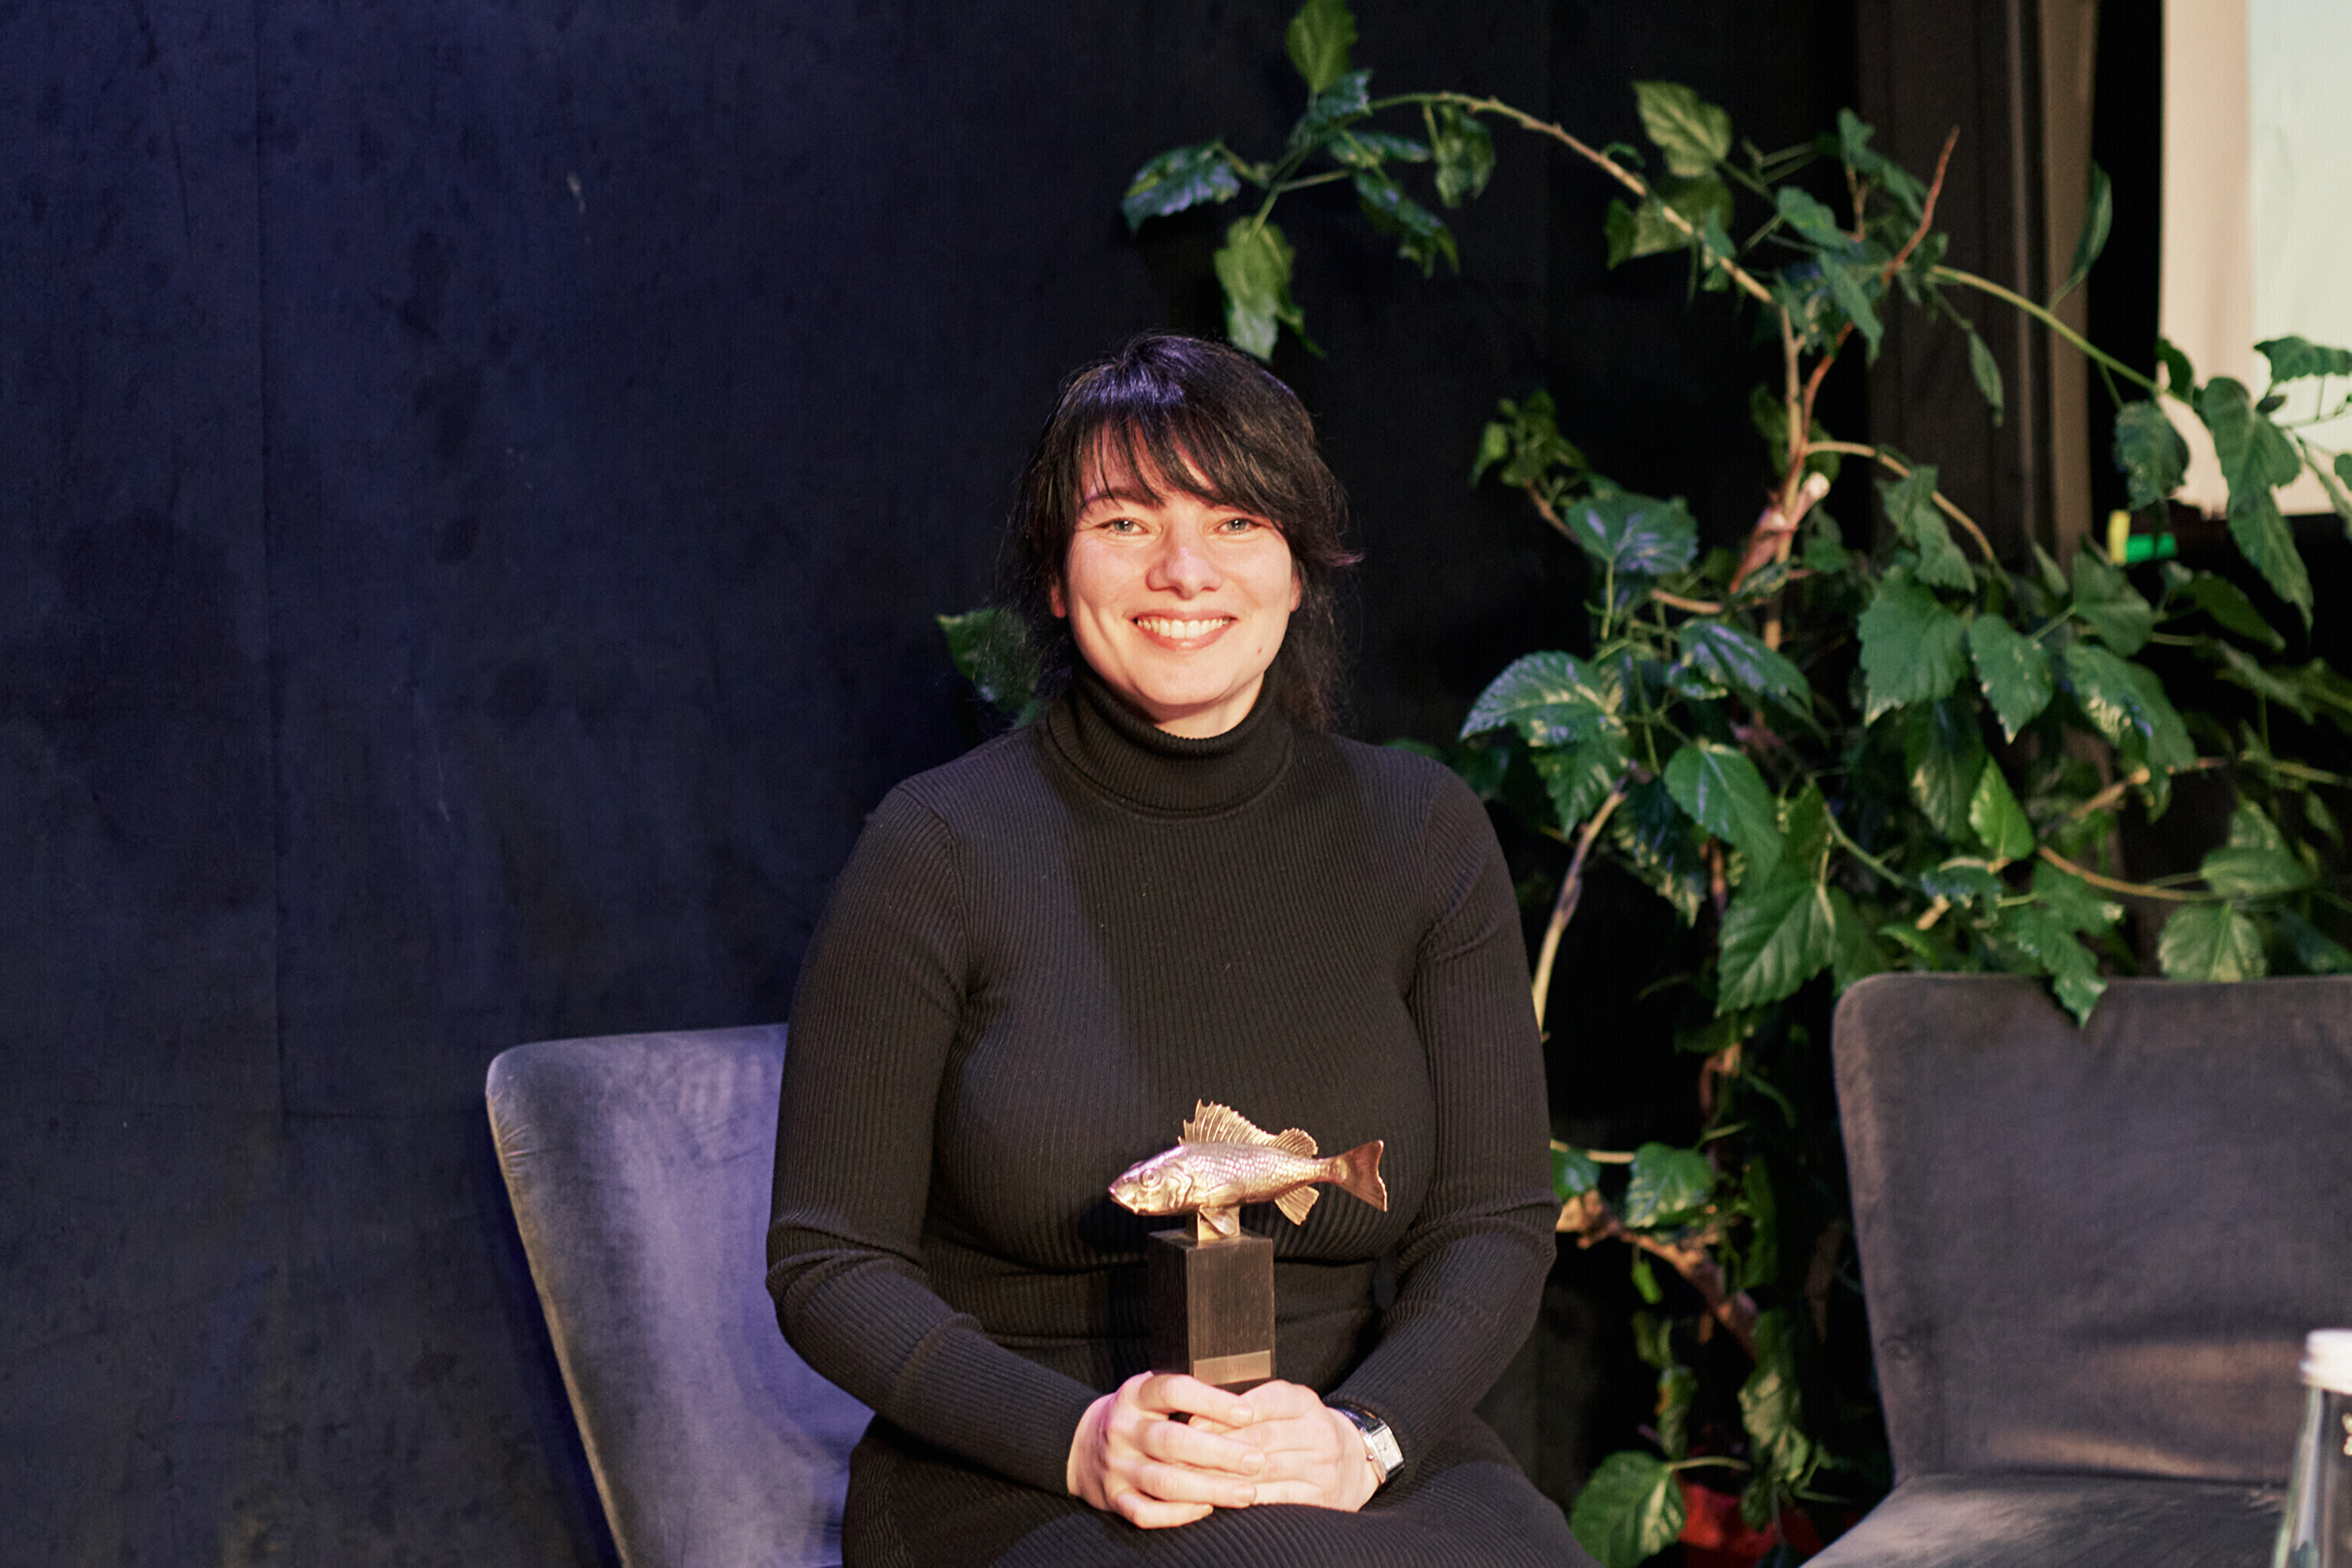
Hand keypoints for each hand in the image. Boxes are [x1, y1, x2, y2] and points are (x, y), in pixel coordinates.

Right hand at [1066, 1372, 1267, 1527]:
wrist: (1081, 1444)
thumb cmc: (1136, 1416)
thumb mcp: (1150, 1392)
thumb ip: (1186, 1395)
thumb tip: (1244, 1402)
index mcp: (1135, 1395)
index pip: (1173, 1390)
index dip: (1212, 1401)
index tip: (1248, 1412)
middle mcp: (1123, 1428)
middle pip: (1173, 1441)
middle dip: (1220, 1453)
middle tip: (1256, 1460)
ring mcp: (1116, 1466)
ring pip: (1164, 1481)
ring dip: (1209, 1488)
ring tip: (1247, 1492)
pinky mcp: (1114, 1497)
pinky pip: (1146, 1512)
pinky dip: (1178, 1514)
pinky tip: (1207, 1509)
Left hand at [1191, 1380, 1381, 1511]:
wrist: (1354, 1460)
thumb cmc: (1302, 1430)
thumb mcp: (1285, 1405)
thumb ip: (1249, 1404)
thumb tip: (1199, 1410)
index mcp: (1304, 1401)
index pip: (1263, 1402)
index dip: (1225, 1413)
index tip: (1192, 1423)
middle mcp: (1319, 1431)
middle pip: (1260, 1437)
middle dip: (1218, 1447)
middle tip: (1181, 1455)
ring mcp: (1323, 1466)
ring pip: (1266, 1469)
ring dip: (1226, 1475)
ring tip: (1193, 1478)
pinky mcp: (1323, 1497)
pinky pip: (1279, 1498)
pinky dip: (1249, 1498)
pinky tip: (1225, 1497)